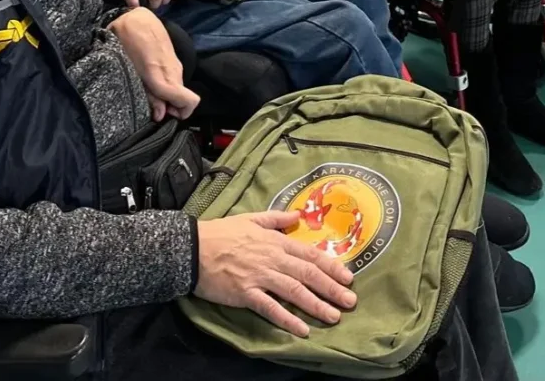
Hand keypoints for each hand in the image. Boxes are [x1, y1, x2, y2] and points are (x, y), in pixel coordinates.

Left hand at [109, 7, 199, 120]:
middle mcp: (174, 72)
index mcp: (163, 77)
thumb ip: (149, 95)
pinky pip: (176, 78)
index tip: (166, 113)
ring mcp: (176, 64)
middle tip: (154, 105)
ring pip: (180, 89)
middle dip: (173, 107)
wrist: (136, 18)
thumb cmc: (128, 44)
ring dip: (169, 96)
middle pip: (186, 99)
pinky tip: (152, 79)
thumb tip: (161, 115)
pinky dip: (168, 85)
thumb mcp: (132, 71)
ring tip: (150, 90)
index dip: (181, 113)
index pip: (190, 101)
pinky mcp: (174, 59)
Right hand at [195, 212, 356, 336]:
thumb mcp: (252, 218)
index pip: (309, 255)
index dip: (331, 266)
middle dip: (331, 288)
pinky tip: (302, 329)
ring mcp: (260, 277)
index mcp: (276, 241)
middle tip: (351, 301)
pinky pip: (270, 308)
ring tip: (334, 316)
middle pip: (308, 274)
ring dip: (316, 304)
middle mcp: (273, 259)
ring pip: (294, 291)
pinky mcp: (246, 294)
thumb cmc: (222, 232)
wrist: (194, 248)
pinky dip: (287, 319)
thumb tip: (297, 216)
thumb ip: (276, 218)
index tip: (348, 277)